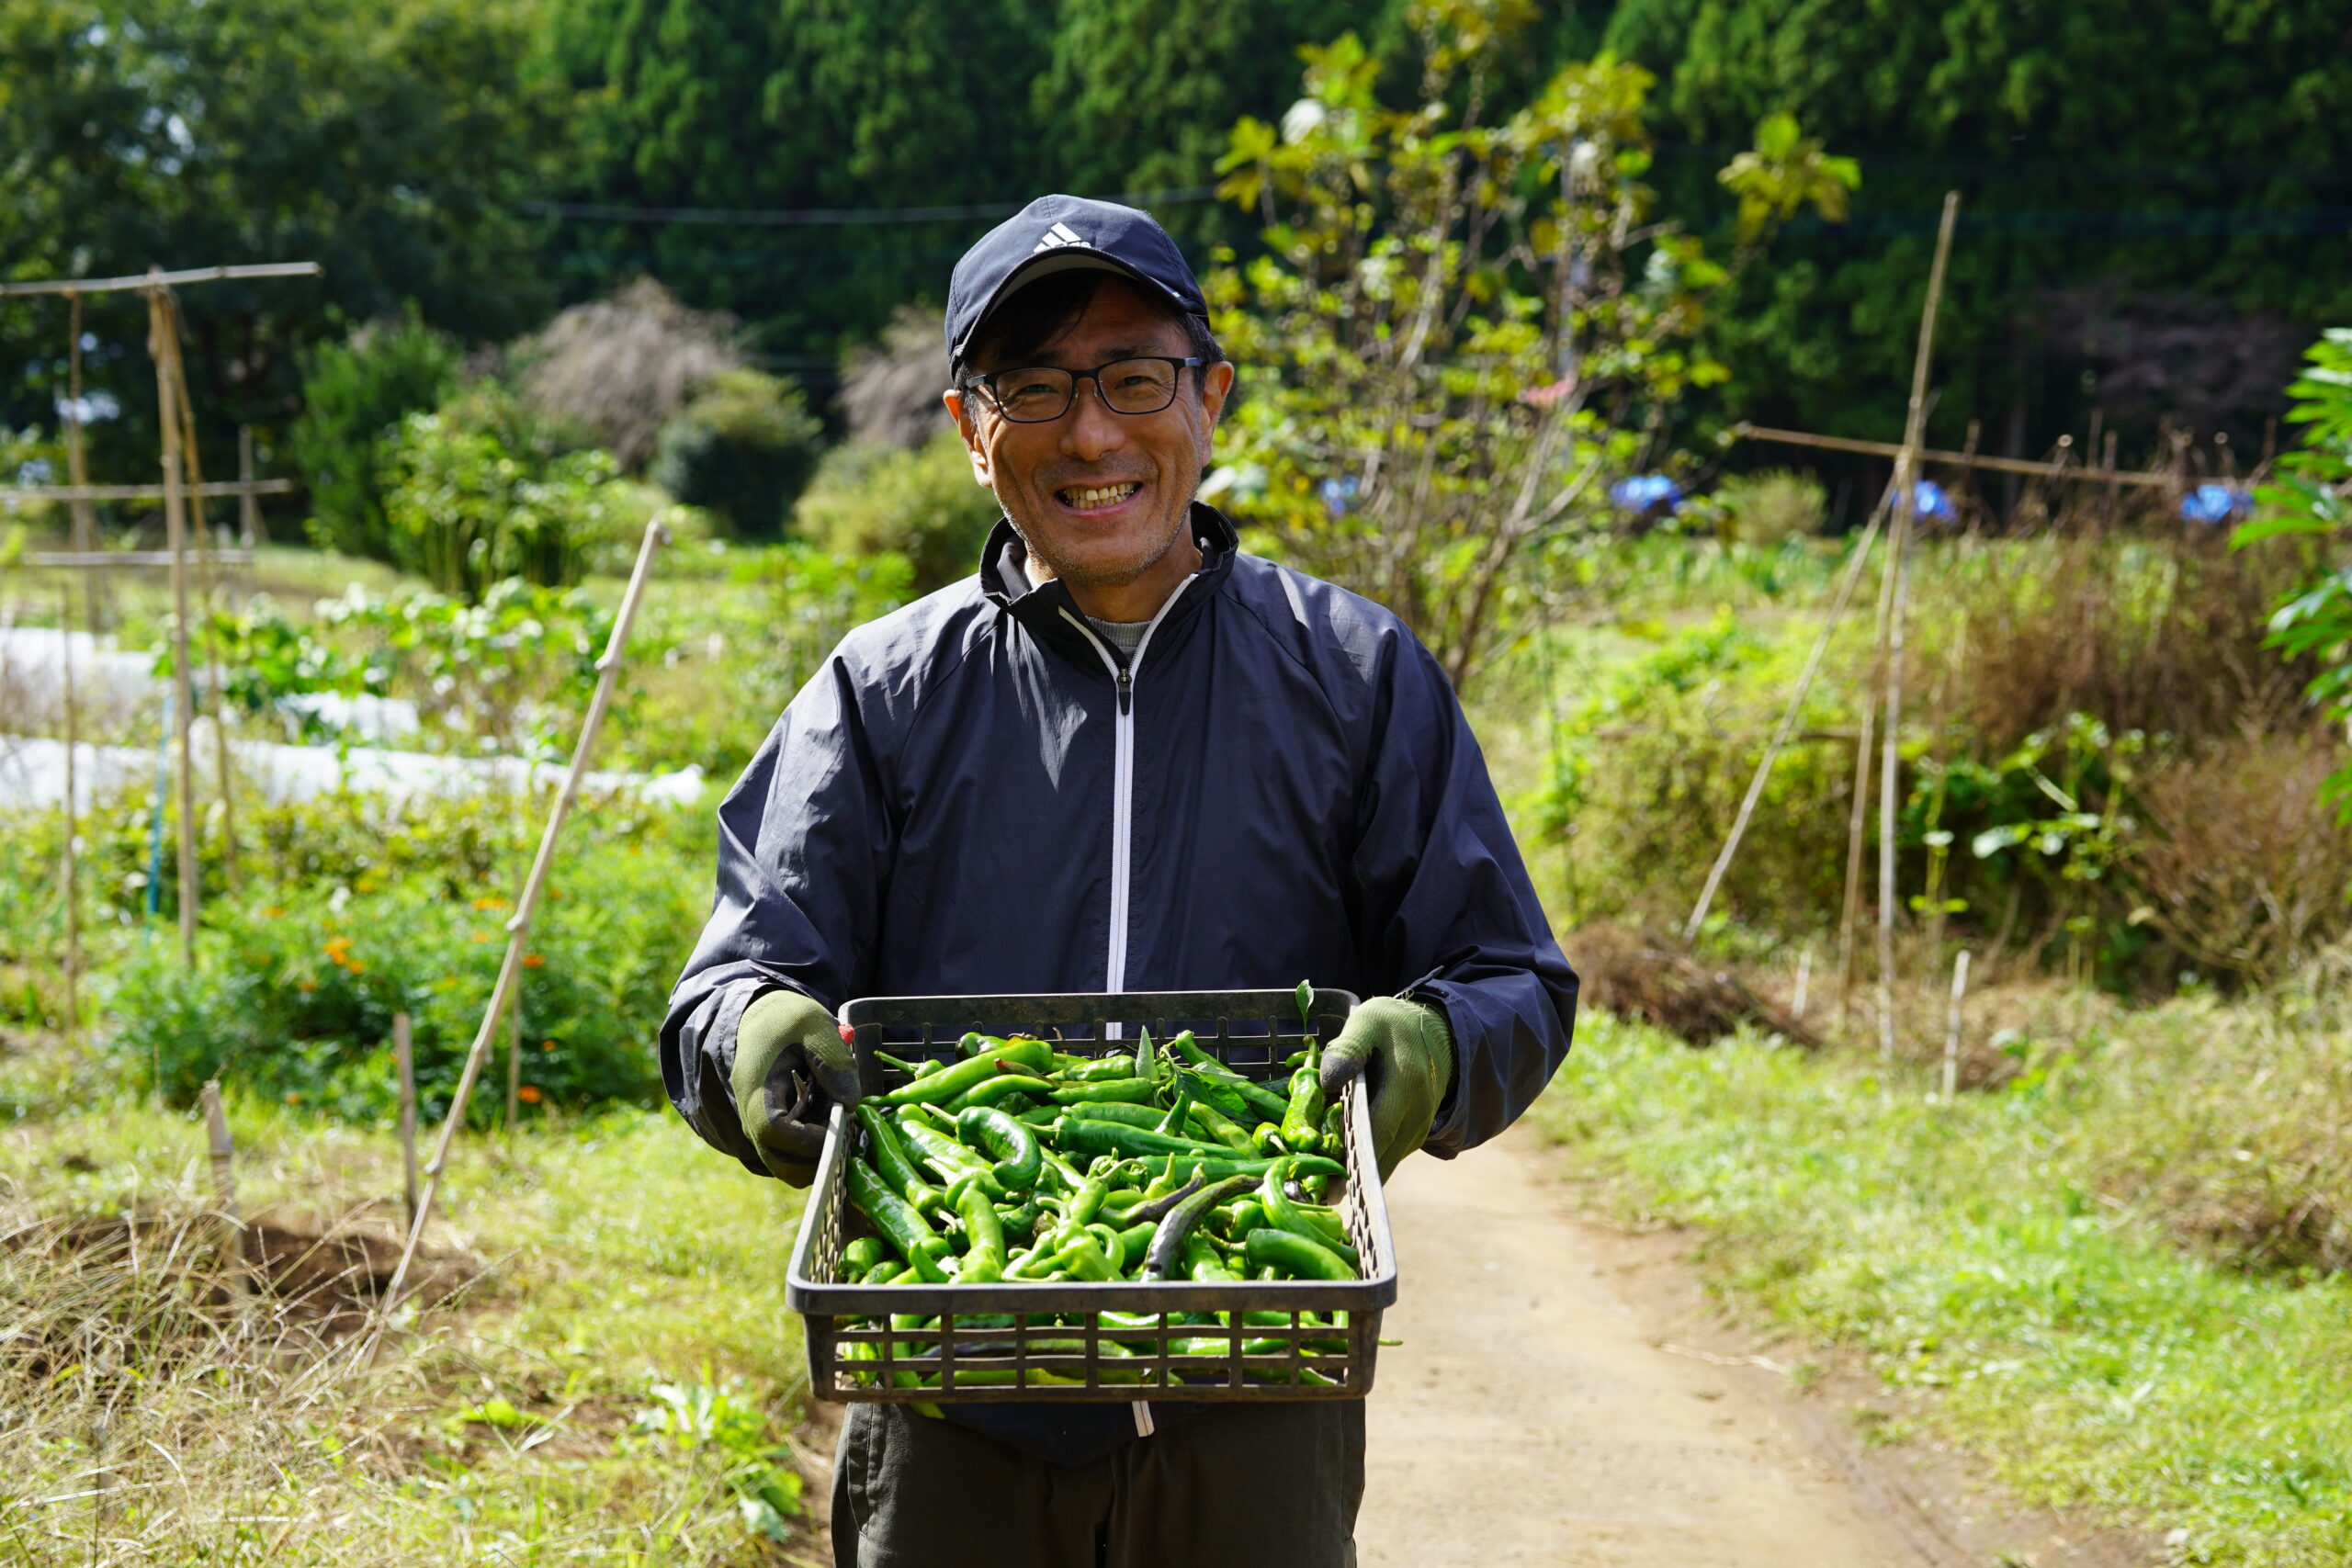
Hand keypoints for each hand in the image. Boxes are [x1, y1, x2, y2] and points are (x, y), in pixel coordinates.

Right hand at [731, 989, 860, 1185]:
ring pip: (786, 1164)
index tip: (840, 1129)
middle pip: (779, 1163)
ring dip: (817, 1158)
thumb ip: (833, 1061)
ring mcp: (762, 1125)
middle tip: (849, 1139)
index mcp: (757, 1090)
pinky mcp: (775, 1127)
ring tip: (844, 1131)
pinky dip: (814, 1151)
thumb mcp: (813, 1023)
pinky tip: (834, 1127)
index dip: (808, 1139)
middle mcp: (753, 1116)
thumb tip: (849, 1106)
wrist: (762, 1015)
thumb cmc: (786, 1016)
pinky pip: (791, 1154)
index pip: (773, 1131)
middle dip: (817, 1161)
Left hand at [1319, 996, 1453, 1179]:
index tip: (1328, 1172)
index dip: (1353, 1152)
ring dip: (1360, 1174)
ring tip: (1328, 1188)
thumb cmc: (1395, 1026)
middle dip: (1352, 1175)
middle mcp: (1418, 1112)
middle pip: (1383, 1155)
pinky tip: (1344, 1169)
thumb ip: (1349, 1046)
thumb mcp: (1369, 1020)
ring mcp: (1419, 1127)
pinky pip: (1390, 1155)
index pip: (1379, 1128)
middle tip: (1322, 1193)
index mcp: (1406, 1083)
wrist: (1437, 1034)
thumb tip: (1329, 1080)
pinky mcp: (1414, 1134)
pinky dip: (1369, 1164)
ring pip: (1387, 1161)